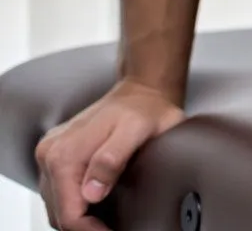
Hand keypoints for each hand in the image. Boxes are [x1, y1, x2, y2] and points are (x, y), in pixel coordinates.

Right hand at [35, 78, 184, 230]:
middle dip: (83, 227)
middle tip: (109, 230)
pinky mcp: (56, 154)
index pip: (68, 211)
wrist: (141, 91)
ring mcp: (51, 153)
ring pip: (56, 204)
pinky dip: (73, 203)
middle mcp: (51, 153)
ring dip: (77, 217)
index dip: (88, 230)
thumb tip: (92, 192)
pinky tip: (93, 207)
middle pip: (59, 211)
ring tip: (103, 223)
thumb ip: (112, 160)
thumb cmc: (144, 109)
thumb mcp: (137, 130)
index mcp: (65, 152)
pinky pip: (58, 191)